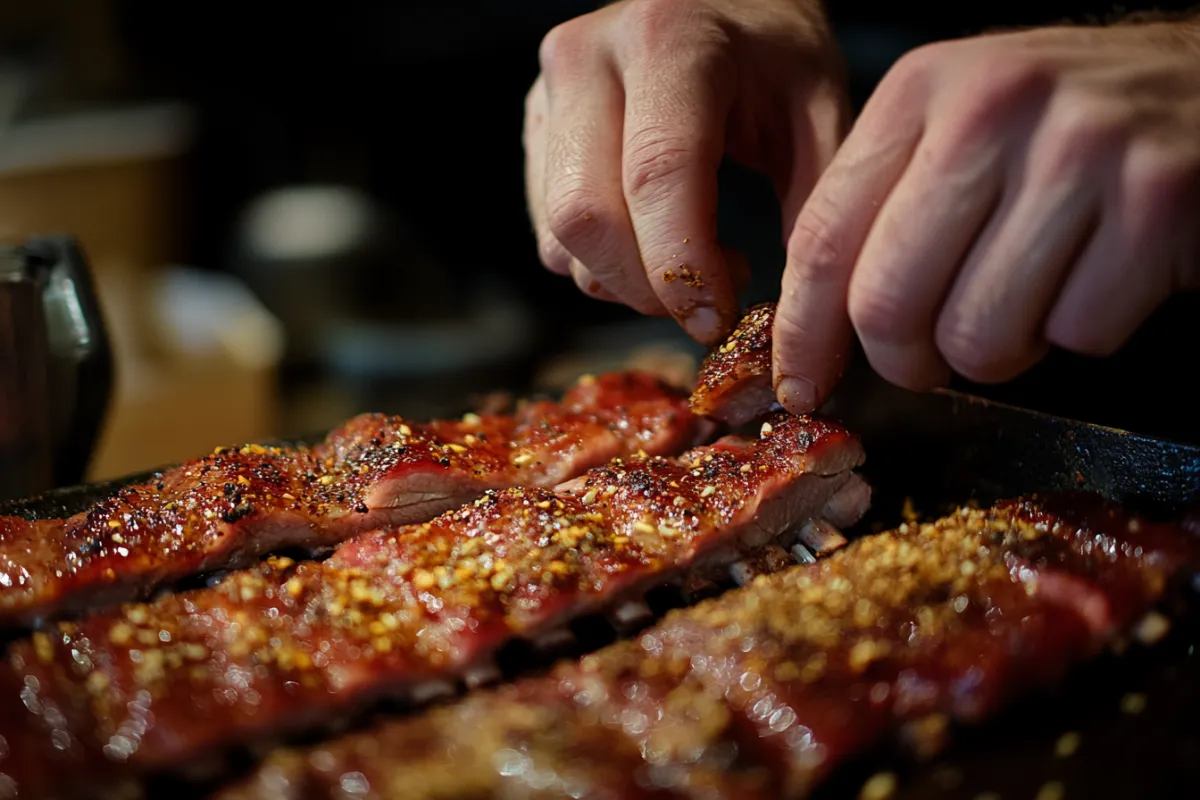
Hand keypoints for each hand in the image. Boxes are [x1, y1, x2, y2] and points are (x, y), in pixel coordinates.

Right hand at [523, 0, 846, 344]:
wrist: (720, 0)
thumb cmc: (778, 58)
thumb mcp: (821, 115)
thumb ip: (812, 211)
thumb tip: (791, 323)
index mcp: (671, 38)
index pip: (657, 175)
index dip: (684, 266)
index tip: (719, 319)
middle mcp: (590, 54)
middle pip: (587, 214)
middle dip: (645, 288)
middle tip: (705, 305)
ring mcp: (550, 89)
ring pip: (559, 234)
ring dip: (624, 282)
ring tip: (691, 262)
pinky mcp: (535, 124)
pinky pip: (549, 231)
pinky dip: (600, 265)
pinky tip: (653, 241)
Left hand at [775, 19, 1199, 413]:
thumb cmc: (1064, 126)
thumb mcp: (959, 127)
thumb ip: (884, 204)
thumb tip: (814, 327)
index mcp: (924, 90)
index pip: (824, 236)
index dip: (804, 330)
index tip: (801, 381)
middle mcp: (992, 109)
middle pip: (888, 303)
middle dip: (904, 362)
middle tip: (929, 359)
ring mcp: (1080, 151)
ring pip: (979, 336)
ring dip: (998, 353)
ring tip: (1027, 302)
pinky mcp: (1157, 202)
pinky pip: (1076, 334)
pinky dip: (1081, 331)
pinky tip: (1095, 277)